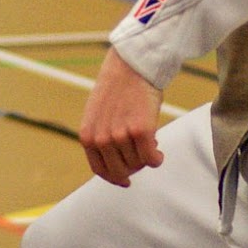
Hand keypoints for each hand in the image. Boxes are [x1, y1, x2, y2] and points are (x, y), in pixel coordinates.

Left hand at [79, 48, 164, 186]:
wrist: (130, 67)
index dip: (114, 178)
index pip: (99, 170)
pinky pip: (152, 159)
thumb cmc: (117, 90)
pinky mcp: (141, 131)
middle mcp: (101, 138)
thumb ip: (101, 137)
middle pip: (121, 171)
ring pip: (138, 164)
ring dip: (146, 156)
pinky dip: (157, 158)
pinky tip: (159, 150)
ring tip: (147, 139)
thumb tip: (118, 163)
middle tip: (142, 156)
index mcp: (87, 135)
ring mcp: (120, 135)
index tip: (125, 181)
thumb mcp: (97, 115)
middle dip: (134, 168)